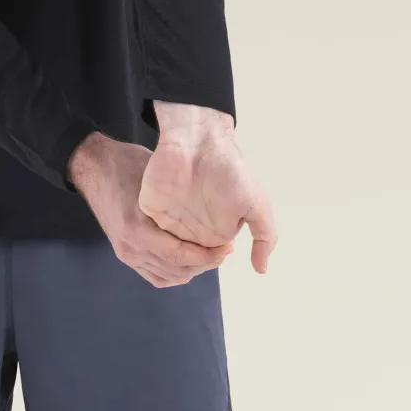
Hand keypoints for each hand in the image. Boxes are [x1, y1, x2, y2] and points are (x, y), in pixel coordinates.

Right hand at [66, 133, 234, 287]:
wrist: (94, 168)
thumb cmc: (128, 166)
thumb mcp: (155, 177)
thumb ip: (179, 201)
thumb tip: (215, 214)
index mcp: (137, 229)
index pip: (180, 256)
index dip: (208, 257)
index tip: (226, 246)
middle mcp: (131, 247)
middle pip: (178, 270)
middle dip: (205, 264)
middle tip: (224, 250)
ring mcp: (127, 254)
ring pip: (169, 277)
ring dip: (192, 269)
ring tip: (210, 254)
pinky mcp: (126, 254)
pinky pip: (156, 276)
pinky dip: (175, 273)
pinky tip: (189, 261)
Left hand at [138, 124, 274, 275]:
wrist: (199, 140)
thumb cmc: (230, 170)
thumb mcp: (257, 204)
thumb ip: (265, 237)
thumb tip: (261, 270)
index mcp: (215, 231)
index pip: (209, 261)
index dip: (213, 261)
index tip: (221, 250)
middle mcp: (191, 230)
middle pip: (185, 262)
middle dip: (192, 260)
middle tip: (202, 242)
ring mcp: (168, 221)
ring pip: (164, 254)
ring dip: (171, 254)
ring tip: (186, 235)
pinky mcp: (148, 211)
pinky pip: (145, 235)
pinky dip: (151, 240)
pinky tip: (163, 230)